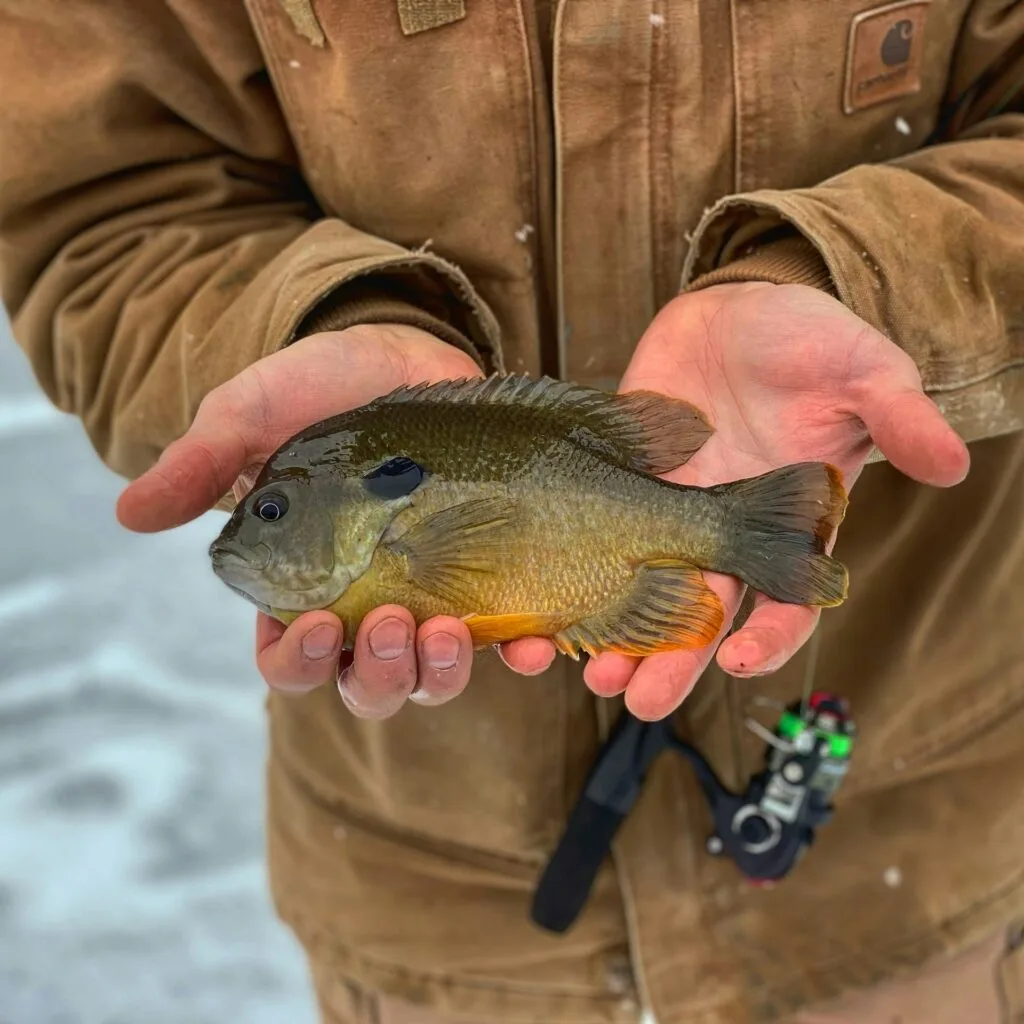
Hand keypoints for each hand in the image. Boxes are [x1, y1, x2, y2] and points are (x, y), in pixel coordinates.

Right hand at [116, 323, 553, 716]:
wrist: (403, 352)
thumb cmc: (319, 388)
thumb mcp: (252, 415)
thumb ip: (202, 463)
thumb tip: (130, 513)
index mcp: (302, 585)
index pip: (290, 662)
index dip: (299, 664)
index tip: (320, 625)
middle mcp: (367, 604)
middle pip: (368, 686)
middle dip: (380, 675)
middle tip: (396, 624)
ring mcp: (431, 592)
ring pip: (433, 676)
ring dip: (442, 674)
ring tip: (451, 631)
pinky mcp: (489, 572)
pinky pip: (507, 636)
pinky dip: (521, 652)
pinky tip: (532, 644)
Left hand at [583, 282, 969, 720]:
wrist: (731, 309)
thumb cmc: (804, 339)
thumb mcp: (858, 368)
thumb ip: (897, 413)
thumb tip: (952, 463)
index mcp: (790, 523)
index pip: (786, 599)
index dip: (769, 635)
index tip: (742, 661)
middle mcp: (725, 532)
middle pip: (701, 616)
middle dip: (673, 662)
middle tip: (641, 702)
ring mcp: (665, 512)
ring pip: (639, 591)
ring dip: (615, 635)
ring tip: (588, 670)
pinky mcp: (616, 485)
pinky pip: (590, 538)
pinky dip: (570, 572)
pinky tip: (544, 603)